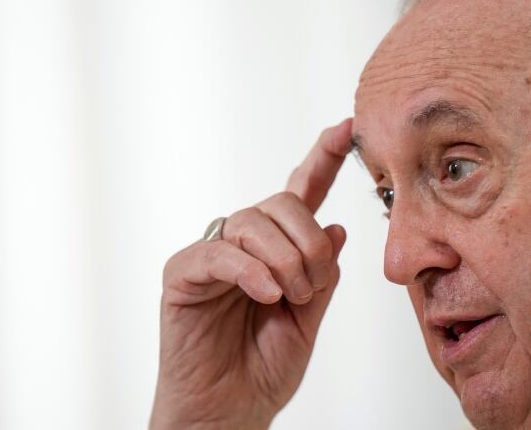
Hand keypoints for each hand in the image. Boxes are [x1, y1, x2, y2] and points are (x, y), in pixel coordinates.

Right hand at [150, 119, 352, 429]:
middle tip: (312, 289)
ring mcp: (213, 255)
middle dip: (308, 243)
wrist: (230, 409)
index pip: (301, 193)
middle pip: (280, 203)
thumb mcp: (310, 317)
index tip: (346, 128)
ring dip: (284, 261)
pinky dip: (251, 271)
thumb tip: (335, 225)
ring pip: (252, 222)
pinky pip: (219, 252)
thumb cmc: (265, 366)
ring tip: (289, 300)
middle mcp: (245, 244)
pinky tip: (267, 295)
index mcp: (278, 249)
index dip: (324, 159)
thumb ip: (322, 272)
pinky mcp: (184, 275)